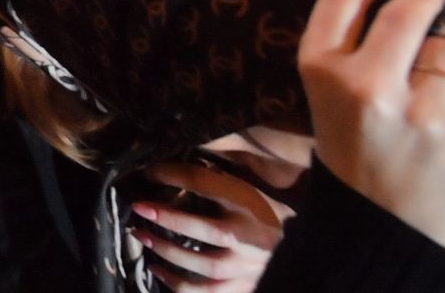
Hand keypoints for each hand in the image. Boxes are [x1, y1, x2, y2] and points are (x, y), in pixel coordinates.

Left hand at [129, 161, 283, 291]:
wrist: (305, 248)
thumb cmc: (269, 213)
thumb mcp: (250, 190)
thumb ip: (218, 181)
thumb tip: (174, 164)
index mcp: (250, 205)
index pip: (206, 184)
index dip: (173, 175)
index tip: (149, 172)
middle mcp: (250, 237)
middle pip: (206, 230)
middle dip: (169, 219)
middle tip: (139, 208)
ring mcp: (249, 267)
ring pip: (205, 266)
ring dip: (168, 252)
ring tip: (141, 237)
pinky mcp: (246, 287)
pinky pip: (209, 292)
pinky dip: (180, 285)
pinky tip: (158, 272)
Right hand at [298, 0, 444, 254]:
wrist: (386, 234)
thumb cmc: (359, 161)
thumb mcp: (329, 105)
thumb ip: (352, 54)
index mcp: (323, 77)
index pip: (341, 2)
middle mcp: (370, 89)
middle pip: (407, 15)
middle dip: (423, 1)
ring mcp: (425, 116)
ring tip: (439, 96)